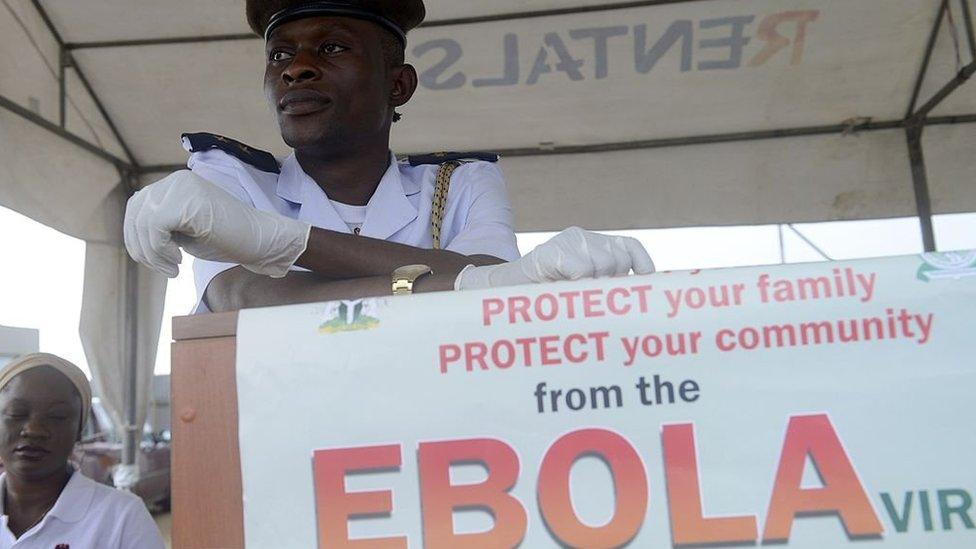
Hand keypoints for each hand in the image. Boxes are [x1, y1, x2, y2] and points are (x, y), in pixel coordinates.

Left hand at [124, 170, 310, 277]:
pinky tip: (178, 261)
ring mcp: (181, 189)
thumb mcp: (185, 229)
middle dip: (142, 248)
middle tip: (164, 269)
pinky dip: (160, 250)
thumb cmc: (228, 239)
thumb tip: (132, 233)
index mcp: (175, 184)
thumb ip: (161, 224)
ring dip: (152, 254)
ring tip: (172, 268)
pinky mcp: (186, 203)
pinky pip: (154, 229)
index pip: (137, 207)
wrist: (260, 240)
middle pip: (135, 214)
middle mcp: (175, 181)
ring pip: (142, 223)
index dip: (137, 238)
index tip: (157, 260)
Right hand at [455, 227, 653, 289]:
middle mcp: (583, 237)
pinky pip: (582, 269)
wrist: (501, 293)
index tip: (650, 287)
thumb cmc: (542, 299)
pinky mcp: (553, 250)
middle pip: (618, 261)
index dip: (643, 267)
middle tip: (588, 300)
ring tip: (570, 295)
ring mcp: (568, 241)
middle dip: (611, 285)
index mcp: (592, 245)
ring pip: (603, 265)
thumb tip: (640, 302)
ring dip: (592, 287)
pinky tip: (563, 288)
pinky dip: (578, 283)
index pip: (630, 248)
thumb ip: (602, 289)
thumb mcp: (578, 291)